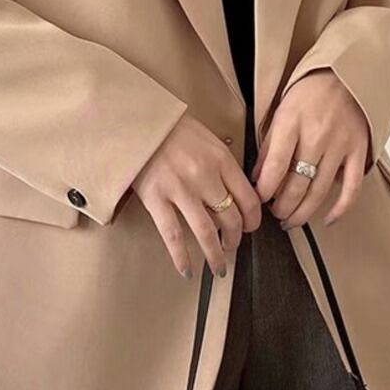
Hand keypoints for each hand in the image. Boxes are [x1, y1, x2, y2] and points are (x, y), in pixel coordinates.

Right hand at [132, 113, 261, 278]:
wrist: (136, 120)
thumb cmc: (171, 128)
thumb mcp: (207, 138)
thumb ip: (223, 164)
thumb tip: (235, 193)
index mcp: (221, 159)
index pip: (248, 198)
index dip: (253, 220)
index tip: (250, 228)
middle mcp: (205, 175)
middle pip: (231, 218)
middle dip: (236, 239)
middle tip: (233, 247)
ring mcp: (180, 188)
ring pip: (207, 232)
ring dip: (216, 254)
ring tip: (219, 267)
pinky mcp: (156, 198)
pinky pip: (173, 235)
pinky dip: (181, 257)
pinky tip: (187, 270)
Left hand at [252, 69, 369, 228]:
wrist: (346, 74)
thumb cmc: (310, 92)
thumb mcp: (281, 111)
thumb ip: (270, 145)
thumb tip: (258, 177)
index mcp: (292, 123)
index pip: (274, 167)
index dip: (264, 191)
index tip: (258, 200)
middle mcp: (316, 136)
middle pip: (296, 185)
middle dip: (281, 206)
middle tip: (274, 213)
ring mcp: (340, 146)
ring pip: (319, 191)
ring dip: (302, 212)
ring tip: (291, 220)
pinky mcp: (359, 152)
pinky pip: (351, 188)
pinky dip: (340, 208)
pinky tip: (328, 219)